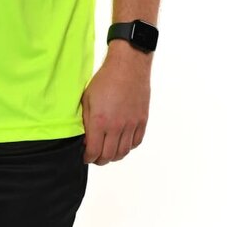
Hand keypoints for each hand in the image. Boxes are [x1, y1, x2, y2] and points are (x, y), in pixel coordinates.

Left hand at [81, 44, 150, 164]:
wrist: (128, 66)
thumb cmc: (105, 80)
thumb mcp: (87, 99)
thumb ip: (85, 121)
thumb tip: (85, 138)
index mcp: (100, 121)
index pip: (94, 151)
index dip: (88, 158)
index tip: (85, 157)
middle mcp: (117, 126)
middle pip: (109, 156)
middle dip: (99, 160)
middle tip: (95, 157)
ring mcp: (131, 124)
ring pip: (123, 152)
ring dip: (114, 156)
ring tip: (107, 152)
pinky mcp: (142, 120)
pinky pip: (136, 142)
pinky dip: (128, 147)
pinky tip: (121, 142)